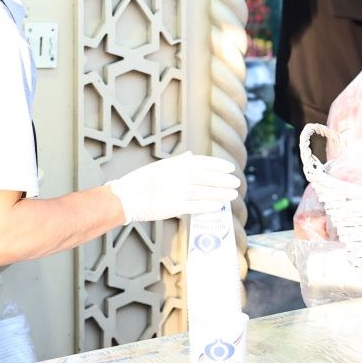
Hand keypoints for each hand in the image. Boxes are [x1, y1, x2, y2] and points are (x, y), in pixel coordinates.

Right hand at [107, 152, 240, 222]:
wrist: (125, 197)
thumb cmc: (141, 181)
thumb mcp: (159, 165)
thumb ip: (177, 161)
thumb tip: (190, 155)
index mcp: (175, 165)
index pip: (203, 162)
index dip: (219, 165)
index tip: (230, 167)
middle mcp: (178, 176)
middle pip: (207, 177)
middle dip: (224, 180)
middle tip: (236, 182)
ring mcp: (176, 192)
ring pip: (204, 192)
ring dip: (221, 193)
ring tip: (233, 194)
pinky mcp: (173, 207)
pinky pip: (195, 206)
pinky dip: (208, 206)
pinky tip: (219, 205)